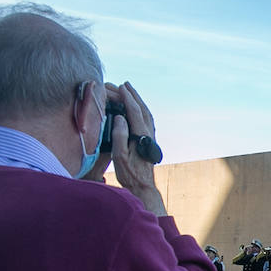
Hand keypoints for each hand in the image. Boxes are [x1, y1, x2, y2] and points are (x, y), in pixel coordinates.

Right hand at [107, 81, 166, 214]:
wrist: (143, 186)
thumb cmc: (130, 174)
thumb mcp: (119, 157)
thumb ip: (120, 136)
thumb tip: (119, 118)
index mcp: (141, 136)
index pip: (135, 112)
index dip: (127, 98)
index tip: (120, 87)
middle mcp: (149, 134)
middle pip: (142, 109)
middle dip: (133, 95)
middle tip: (124, 84)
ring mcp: (151, 137)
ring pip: (146, 113)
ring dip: (138, 100)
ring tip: (129, 90)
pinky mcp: (149, 140)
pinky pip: (146, 119)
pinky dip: (140, 109)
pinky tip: (135, 108)